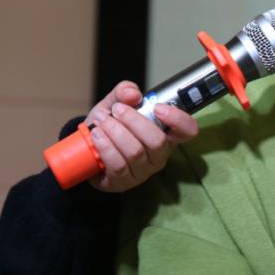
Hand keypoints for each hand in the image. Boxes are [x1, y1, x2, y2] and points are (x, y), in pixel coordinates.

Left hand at [82, 81, 199, 192]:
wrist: (86, 149)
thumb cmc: (110, 125)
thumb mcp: (116, 103)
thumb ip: (124, 91)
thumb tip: (133, 94)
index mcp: (166, 134)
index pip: (187, 130)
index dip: (178, 119)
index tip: (157, 107)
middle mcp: (159, 155)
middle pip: (157, 141)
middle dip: (134, 121)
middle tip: (116, 109)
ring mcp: (143, 171)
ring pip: (135, 152)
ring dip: (115, 132)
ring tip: (101, 121)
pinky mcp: (123, 182)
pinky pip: (118, 165)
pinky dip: (105, 146)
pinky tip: (97, 136)